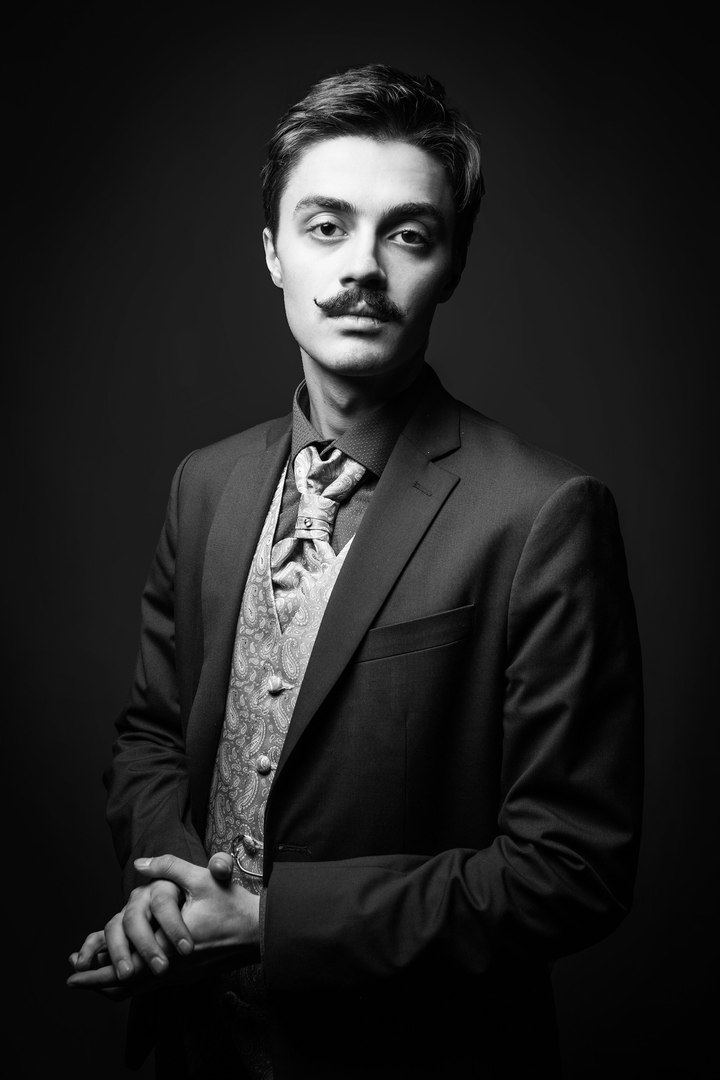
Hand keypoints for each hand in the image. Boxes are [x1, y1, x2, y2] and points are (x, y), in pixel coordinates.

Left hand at [67, 852, 259, 995]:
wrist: (261, 931)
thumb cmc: (233, 904)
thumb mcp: (203, 878)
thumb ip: (169, 868)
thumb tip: (140, 863)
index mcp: (170, 943)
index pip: (126, 962)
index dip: (98, 966)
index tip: (72, 969)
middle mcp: (173, 966)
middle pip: (126, 981)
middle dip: (97, 980)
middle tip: (72, 979)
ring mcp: (181, 975)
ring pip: (139, 988)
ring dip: (113, 986)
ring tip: (90, 983)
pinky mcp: (188, 977)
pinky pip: (153, 989)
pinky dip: (134, 987)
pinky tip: (127, 981)